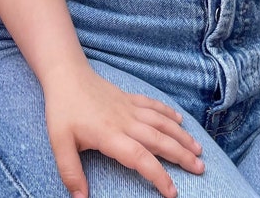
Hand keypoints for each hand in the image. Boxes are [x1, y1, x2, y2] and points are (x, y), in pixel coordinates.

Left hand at [42, 65, 203, 197]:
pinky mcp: (128, 97)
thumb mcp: (59, 142)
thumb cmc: (62, 109)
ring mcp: (128, 107)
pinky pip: (152, 105)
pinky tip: (179, 120)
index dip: (158, 175)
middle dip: (181, 155)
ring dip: (180, 135)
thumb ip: (70, 171)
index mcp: (110, 135)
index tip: (172, 192)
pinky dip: (167, 112)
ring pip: (160, 122)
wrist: (65, 73)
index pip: (140, 158)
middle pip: (158, 140)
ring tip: (198, 149)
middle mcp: (125, 121)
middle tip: (200, 169)